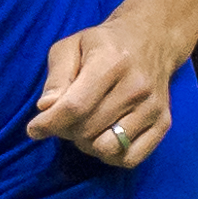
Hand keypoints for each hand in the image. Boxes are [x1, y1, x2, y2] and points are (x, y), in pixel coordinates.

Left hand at [26, 9, 176, 167]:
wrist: (151, 39)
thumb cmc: (102, 44)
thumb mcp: (71, 46)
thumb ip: (56, 77)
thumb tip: (46, 108)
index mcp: (111, 62)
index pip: (75, 107)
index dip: (50, 123)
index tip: (34, 129)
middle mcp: (136, 86)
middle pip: (88, 130)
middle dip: (67, 131)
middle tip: (65, 119)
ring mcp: (153, 107)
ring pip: (107, 148)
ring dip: (88, 144)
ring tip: (85, 126)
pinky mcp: (163, 123)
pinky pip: (130, 159)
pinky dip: (111, 155)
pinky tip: (104, 137)